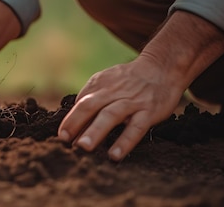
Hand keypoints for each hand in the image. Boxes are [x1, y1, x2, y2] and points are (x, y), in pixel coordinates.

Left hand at [57, 11, 223, 160]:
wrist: (162, 67)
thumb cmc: (130, 81)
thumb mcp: (107, 83)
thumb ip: (91, 99)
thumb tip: (73, 123)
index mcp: (99, 84)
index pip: (80, 103)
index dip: (69, 120)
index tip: (61, 137)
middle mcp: (112, 92)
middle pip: (90, 106)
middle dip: (75, 123)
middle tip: (63, 141)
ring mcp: (131, 101)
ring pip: (110, 115)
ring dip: (95, 131)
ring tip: (83, 147)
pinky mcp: (149, 111)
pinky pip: (136, 127)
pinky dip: (124, 141)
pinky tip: (114, 155)